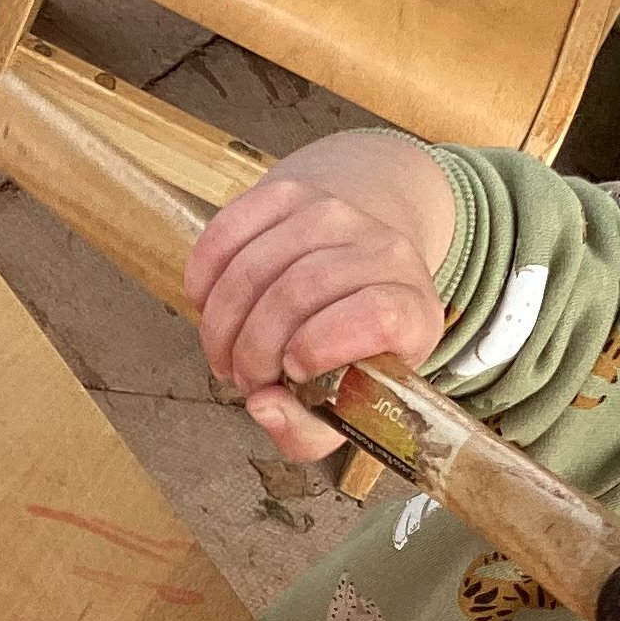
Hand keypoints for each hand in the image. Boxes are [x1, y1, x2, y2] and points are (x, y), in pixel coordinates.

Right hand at [183, 137, 454, 461]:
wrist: (359, 259)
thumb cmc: (348, 349)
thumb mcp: (345, 406)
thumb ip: (306, 429)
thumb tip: (262, 405)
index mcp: (414, 312)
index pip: (378, 315)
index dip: (323, 345)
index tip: (292, 373)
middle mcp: (386, 252)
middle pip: (302, 291)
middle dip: (253, 349)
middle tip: (242, 378)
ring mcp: (337, 214)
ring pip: (258, 263)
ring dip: (222, 321)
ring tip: (223, 353)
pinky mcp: (291, 191)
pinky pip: (230, 229)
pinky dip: (205, 275)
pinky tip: (205, 304)